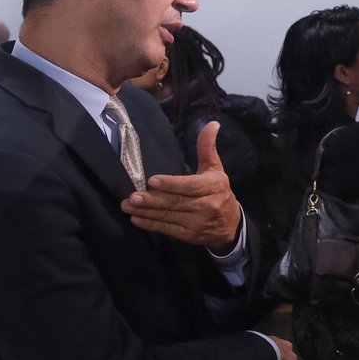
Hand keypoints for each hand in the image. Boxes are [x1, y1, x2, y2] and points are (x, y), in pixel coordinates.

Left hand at [120, 121, 241, 249]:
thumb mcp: (216, 169)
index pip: (189, 186)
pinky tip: (136, 219)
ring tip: (128, 205)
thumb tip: (212, 124)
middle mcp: (206, 206)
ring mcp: (197, 223)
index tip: (152, 181)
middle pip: (176, 202)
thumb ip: (207, 148)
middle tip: (132, 196)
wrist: (230, 225)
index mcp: (213, 186)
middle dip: (152, 200)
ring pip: (169, 216)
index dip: (171, 184)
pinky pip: (167, 229)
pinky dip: (151, 224)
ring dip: (146, 212)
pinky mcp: (189, 235)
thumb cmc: (219, 192)